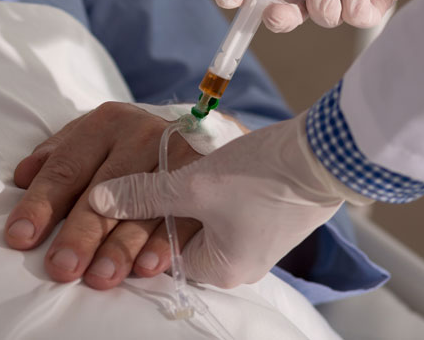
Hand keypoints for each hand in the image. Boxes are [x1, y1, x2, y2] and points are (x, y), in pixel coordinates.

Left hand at [4, 102, 203, 289]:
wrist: (203, 135)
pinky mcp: (205, 181)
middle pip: (104, 191)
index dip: (41, 204)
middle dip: (80, 233)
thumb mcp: (94, 138)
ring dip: (121, 246)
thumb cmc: (133, 144)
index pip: (65, 168)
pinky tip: (148, 267)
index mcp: (106, 123)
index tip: (21, 236)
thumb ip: (57, 157)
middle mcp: (141, 134)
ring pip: (144, 207)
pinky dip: (165, 245)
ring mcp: (177, 156)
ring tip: (100, 276)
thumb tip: (21, 178)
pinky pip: (183, 217)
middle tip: (61, 267)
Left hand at [90, 114, 368, 288]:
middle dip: (154, 216)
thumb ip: (144, 194)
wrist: (327, 155)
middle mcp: (239, 263)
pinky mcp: (264, 215)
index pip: (160, 258)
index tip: (109, 211)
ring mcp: (254, 240)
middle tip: (128, 190)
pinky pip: (221, 209)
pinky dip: (203, 192)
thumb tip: (96, 201)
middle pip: (178, 242)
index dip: (133, 233)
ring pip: (199, 222)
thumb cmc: (263, 176)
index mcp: (222, 269)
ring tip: (160, 174)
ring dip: (179, 200)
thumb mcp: (194, 184)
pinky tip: (191, 169)